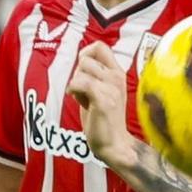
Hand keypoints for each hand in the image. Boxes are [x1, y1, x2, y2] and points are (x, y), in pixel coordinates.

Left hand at [67, 42, 139, 171]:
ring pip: (81, 70)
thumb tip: (81, 59)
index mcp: (117, 73)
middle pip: (85, 59)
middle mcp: (116, 77)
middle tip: (83, 92)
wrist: (114, 144)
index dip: (85, 54)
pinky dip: (73, 91)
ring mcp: (112, 88)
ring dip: (75, 84)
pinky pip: (80, 83)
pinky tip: (79, 102)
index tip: (82, 72)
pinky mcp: (104, 100)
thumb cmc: (104, 119)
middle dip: (77, 74)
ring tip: (83, 99)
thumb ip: (94, 75)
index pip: (99, 46)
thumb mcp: (101, 90)